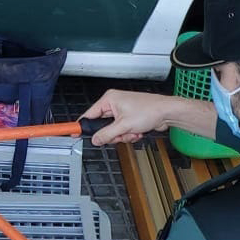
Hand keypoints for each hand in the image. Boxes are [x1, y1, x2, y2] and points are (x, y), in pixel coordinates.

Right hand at [81, 89, 201, 146]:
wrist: (167, 112)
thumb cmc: (150, 110)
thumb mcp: (124, 125)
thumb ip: (106, 134)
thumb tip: (95, 139)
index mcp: (109, 99)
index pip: (89, 115)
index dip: (82, 125)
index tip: (71, 132)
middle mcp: (114, 104)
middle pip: (102, 126)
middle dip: (113, 134)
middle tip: (120, 134)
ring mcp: (122, 111)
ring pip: (113, 131)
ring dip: (123, 135)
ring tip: (133, 131)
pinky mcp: (129, 118)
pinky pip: (122, 131)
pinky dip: (129, 134)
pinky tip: (137, 131)